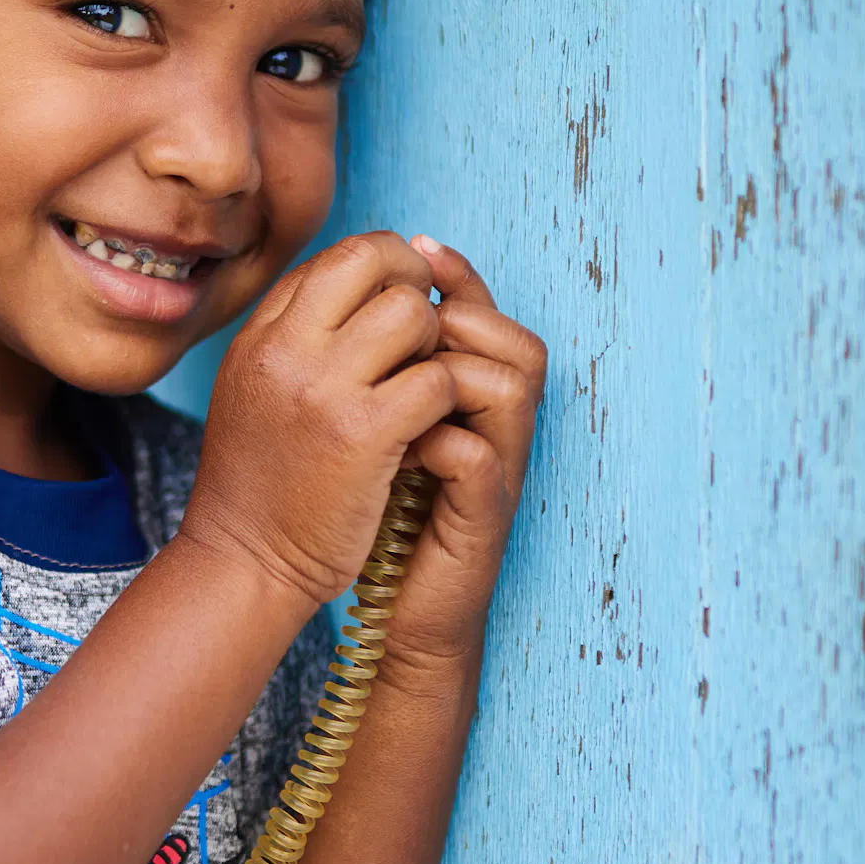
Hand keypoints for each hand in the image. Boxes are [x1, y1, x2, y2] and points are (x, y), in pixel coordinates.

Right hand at [184, 231, 502, 607]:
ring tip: (421, 387)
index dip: (385, 270)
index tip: (396, 311)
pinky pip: (435, 379)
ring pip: (414, 313)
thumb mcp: (255, 385)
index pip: (340, 254)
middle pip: (376, 260)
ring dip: (435, 345)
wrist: (243, 559)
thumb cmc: (259, 479)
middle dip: (415, 291)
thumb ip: (297, 333)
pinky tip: (425, 430)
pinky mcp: (364, 435)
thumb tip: (361, 281)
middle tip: (421, 342)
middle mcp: (284, 348)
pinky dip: (445, 400)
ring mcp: (323, 388)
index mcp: (260, 333)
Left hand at [370, 238, 544, 672]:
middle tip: (409, 321)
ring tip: (401, 381)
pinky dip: (439, 442)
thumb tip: (345, 295)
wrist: (390, 619)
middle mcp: (495, 434)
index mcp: (471, 406)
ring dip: (454, 370)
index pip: (486, 317)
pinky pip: (479, 460)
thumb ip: (372, 370)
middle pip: (518, 341)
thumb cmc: (374, 520)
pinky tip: (397, 447)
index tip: (416, 245)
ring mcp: (494, 478)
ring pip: (513, 387)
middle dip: (464, 314)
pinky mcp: (478, 524)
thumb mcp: (367, 430)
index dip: (461, 276)